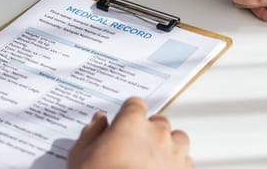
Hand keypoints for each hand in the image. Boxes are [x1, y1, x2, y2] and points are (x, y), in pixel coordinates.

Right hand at [67, 97, 191, 168]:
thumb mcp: (81, 156)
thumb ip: (91, 133)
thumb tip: (98, 121)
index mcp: (132, 123)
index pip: (135, 105)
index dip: (128, 114)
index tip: (123, 123)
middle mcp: (157, 134)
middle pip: (158, 122)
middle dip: (148, 131)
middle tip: (134, 148)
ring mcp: (174, 153)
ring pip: (177, 139)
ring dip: (168, 145)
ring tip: (152, 160)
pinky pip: (185, 162)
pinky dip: (176, 165)